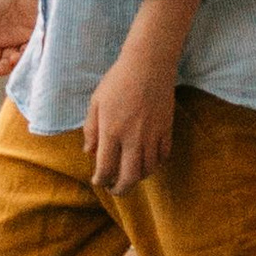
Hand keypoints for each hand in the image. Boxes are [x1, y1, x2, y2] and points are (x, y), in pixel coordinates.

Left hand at [83, 37, 179, 192]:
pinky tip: (147, 162)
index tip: (98, 181)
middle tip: (114, 189)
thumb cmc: (118, 80)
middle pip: (129, 177)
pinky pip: (163, 156)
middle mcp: (133, 138)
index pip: (106, 168)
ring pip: (148, 169)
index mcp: (112, 131)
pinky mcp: (166, 130)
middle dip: (120, 189)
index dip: (101, 180)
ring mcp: (152, 135)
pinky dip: (155, 164)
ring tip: (129, 176)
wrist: (148, 65)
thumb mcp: (96, 102)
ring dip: (137, 178)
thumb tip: (89, 152)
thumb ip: (91, 129)